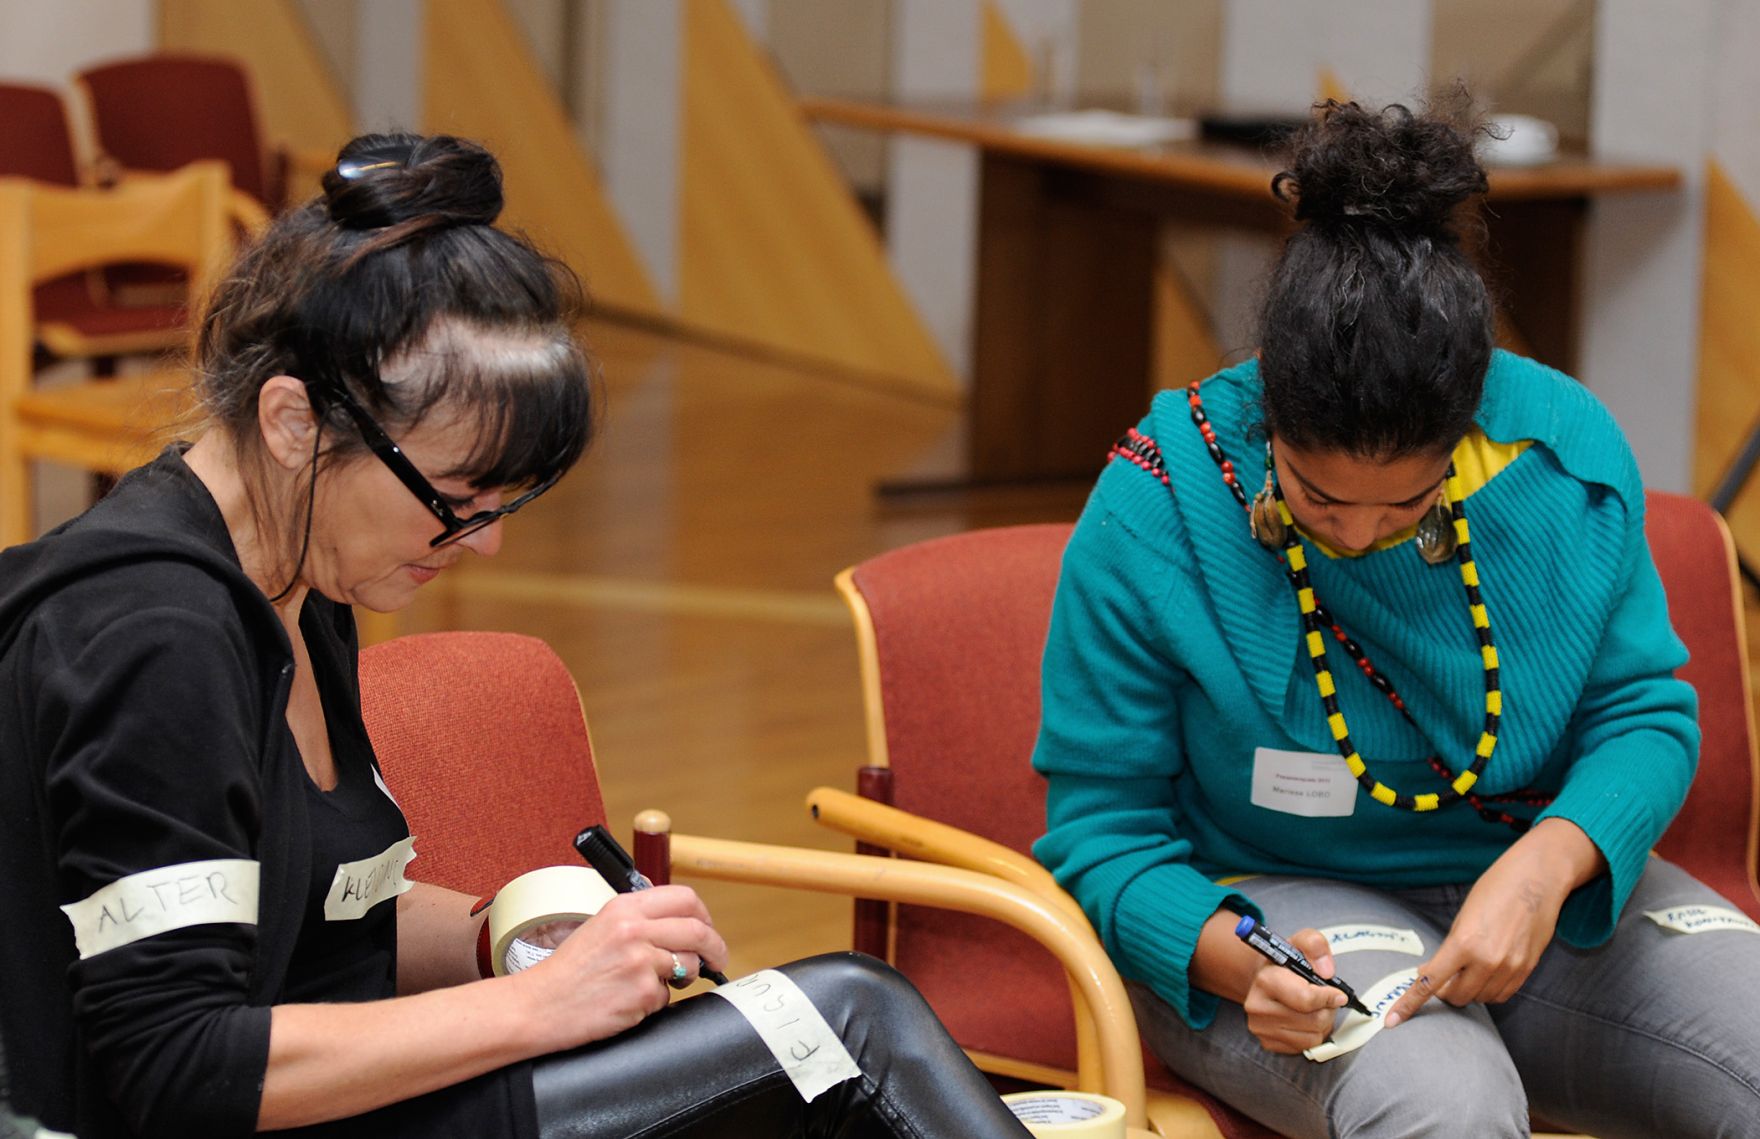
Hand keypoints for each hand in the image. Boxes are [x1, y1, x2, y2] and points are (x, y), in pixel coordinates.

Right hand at [509, 885, 727, 1052]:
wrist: (539, 1006)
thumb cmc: (568, 972)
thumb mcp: (601, 927)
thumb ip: (640, 920)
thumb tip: (684, 925)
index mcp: (624, 907)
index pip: (685, 898)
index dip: (705, 916)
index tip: (708, 929)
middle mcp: (634, 929)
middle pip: (699, 931)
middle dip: (715, 949)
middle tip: (716, 960)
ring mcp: (640, 961)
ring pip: (689, 965)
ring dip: (681, 978)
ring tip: (653, 984)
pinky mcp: (643, 993)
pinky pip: (667, 997)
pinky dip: (654, 1002)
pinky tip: (629, 1000)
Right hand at [1240, 927, 1347, 1053]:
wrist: (1263, 979)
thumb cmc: (1285, 963)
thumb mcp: (1300, 942)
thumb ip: (1315, 945)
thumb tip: (1327, 971)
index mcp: (1266, 980)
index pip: (1306, 999)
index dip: (1329, 997)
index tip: (1337, 994)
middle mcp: (1258, 1007)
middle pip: (1314, 1021)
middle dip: (1327, 1010)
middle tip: (1324, 999)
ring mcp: (1261, 1028)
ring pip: (1313, 1037)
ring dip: (1321, 1024)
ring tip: (1313, 1008)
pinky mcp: (1268, 1043)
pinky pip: (1306, 1047)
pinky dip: (1312, 1035)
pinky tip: (1304, 1020)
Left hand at [1384, 819, 1600, 1027]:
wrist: (1537, 879)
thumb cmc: (1495, 889)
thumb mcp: (1463, 916)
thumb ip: (1451, 947)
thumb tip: (1437, 972)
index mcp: (1464, 944)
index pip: (1430, 982)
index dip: (1409, 1004)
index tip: (1392, 1020)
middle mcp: (1487, 961)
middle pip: (1456, 996)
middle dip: (1445, 991)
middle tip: (1443, 975)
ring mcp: (1510, 968)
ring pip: (1479, 998)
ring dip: (1468, 990)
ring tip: (1468, 968)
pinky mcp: (1527, 970)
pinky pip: (1502, 994)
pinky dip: (1489, 990)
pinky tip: (1487, 972)